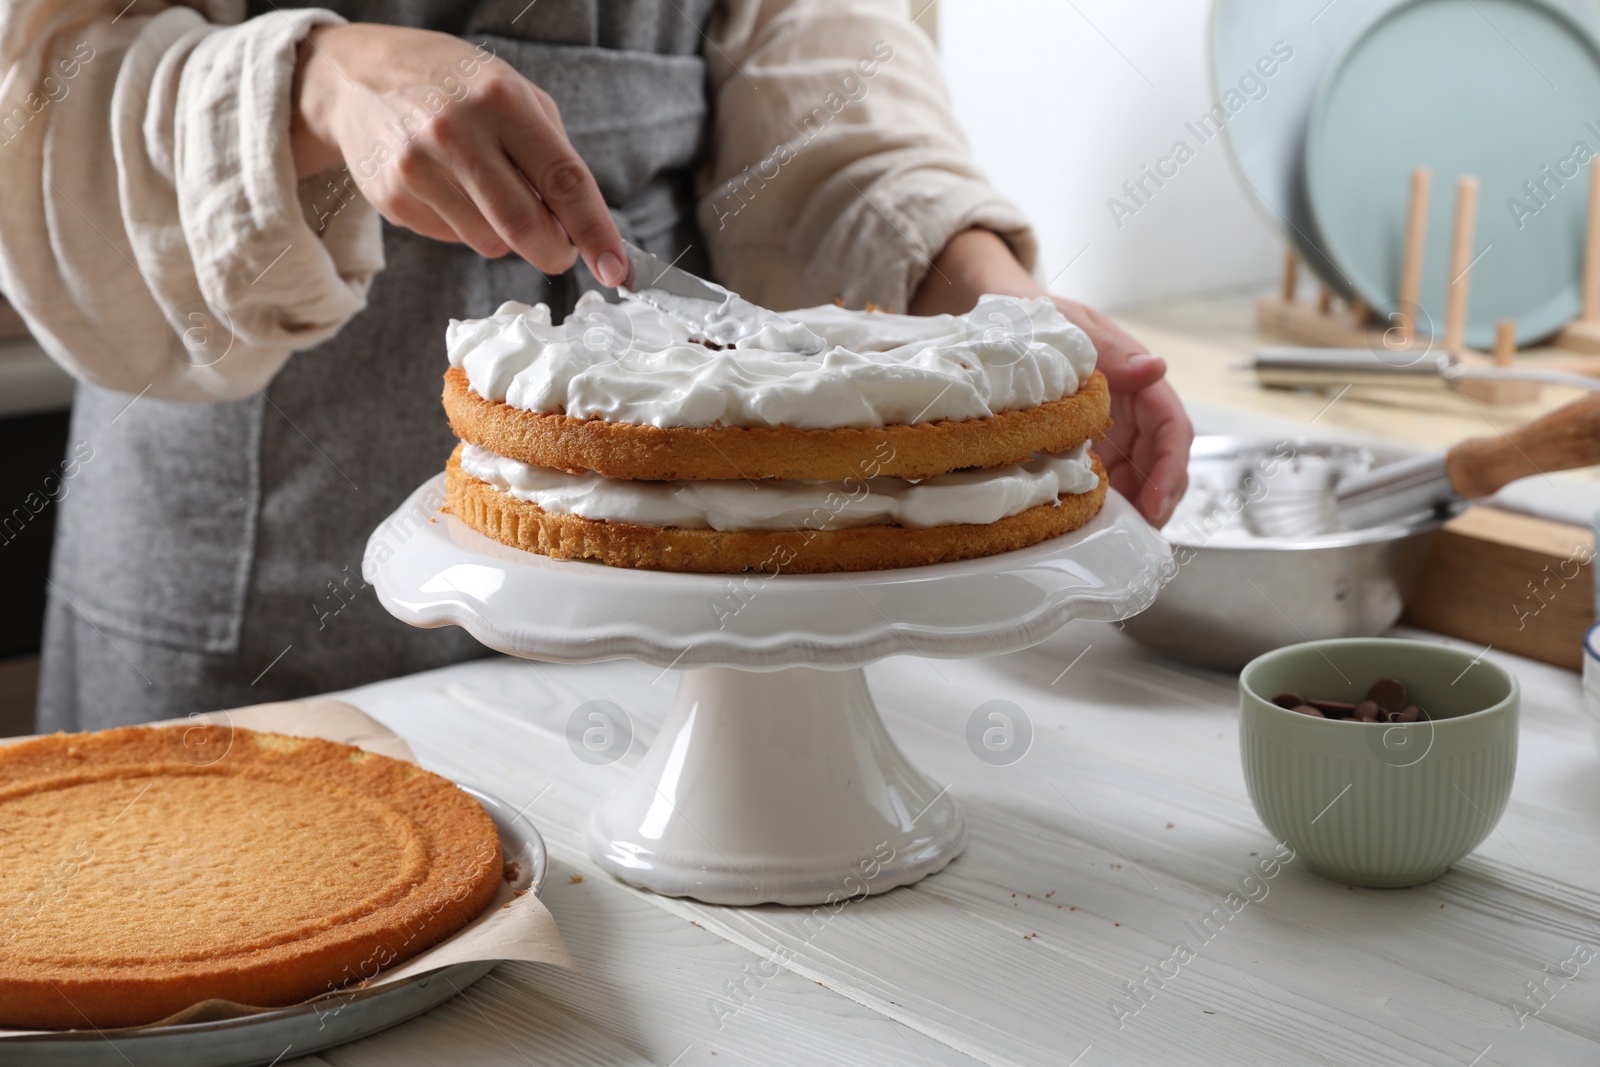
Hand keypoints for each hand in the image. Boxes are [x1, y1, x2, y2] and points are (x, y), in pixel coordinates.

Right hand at [290, 24, 626, 284]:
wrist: (357, 79)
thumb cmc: (453, 86)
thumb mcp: (513, 94)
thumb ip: (550, 156)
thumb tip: (579, 227)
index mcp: (501, 100)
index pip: (563, 180)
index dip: (595, 232)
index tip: (618, 269)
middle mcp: (457, 132)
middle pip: (525, 226)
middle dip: (554, 251)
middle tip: (561, 250)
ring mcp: (418, 167)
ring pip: (489, 242)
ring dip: (506, 234)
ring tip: (486, 190)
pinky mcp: (393, 198)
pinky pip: (453, 239)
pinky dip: (466, 226)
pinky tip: (448, 188)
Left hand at [1048, 297, 1190, 526]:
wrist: (1002, 322)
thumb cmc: (1039, 319)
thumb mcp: (1071, 326)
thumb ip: (1110, 351)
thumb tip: (1155, 369)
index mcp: (1136, 379)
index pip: (1171, 426)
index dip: (1171, 466)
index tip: (1156, 501)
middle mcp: (1130, 409)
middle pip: (1163, 459)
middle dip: (1160, 497)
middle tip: (1138, 531)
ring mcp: (1111, 431)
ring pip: (1140, 475)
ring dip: (1136, 506)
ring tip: (1116, 533)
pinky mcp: (1087, 448)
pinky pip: (1108, 479)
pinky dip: (1107, 503)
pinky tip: (1092, 522)